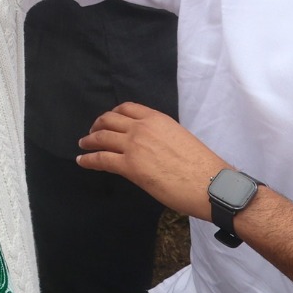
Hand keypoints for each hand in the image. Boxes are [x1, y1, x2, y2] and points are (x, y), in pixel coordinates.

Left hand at [76, 102, 228, 219]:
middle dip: (97, 125)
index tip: (107, 120)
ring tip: (83, 145)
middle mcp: (142, 127)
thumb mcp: (179, 137)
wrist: (210, 183)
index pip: (127, 108)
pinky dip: (88, 160)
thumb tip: (150, 145)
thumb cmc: (202, 165)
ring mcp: (134, 145)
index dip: (112, 114)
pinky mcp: (129, 166)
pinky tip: (82, 161)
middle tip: (91, 133)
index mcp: (157, 118)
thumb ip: (160, 135)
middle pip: (109, 120)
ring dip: (89, 141)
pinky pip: (101, 159)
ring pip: (102, 137)